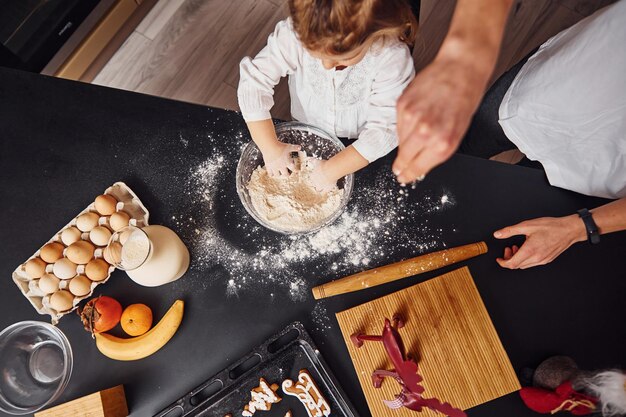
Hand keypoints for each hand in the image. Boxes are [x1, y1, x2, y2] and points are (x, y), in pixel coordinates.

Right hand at [261, 141, 300, 176]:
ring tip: (279, 175)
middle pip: (285, 174)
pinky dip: (271, 174)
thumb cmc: (280, 146)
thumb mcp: (289, 147)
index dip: (295, 170)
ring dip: (279, 175)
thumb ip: (295, 148)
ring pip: (277, 175)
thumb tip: (299, 147)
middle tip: (288, 175)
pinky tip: (272, 174)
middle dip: (287, 175)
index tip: (296, 171)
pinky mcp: (269, 166)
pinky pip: (270, 173)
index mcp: (287, 162)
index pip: (293, 168)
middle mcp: (281, 166)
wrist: (270, 147)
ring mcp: (275, 167)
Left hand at [308, 159, 336, 191]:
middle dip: (316, 184)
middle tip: (319, 183)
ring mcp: (320, 186)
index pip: (311, 178)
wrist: (329, 170)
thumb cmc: (324, 166)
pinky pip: (324, 193)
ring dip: (319, 189)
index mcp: (312, 176)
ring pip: (318, 190)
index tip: (316, 176)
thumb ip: (313, 160)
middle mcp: (315, 182)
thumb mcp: (316, 161)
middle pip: (314, 184)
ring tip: (321, 189)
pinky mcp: (326, 189)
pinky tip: (324, 194)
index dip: (314, 177)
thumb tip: (310, 159)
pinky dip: (324, 194)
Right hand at [393, 54, 488, 183]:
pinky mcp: (402, 105)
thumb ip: (437, 150)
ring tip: (417, 131)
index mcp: (442, 144)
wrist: (461, 68)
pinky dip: (404, 124)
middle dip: (401, 164)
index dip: (408, 175)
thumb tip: (419, 163)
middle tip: (399, 168)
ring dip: (405, 142)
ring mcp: (411, 119)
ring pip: (400, 141)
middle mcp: (425, 134)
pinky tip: (416, 116)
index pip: (417, 168)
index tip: (403, 177)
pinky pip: (398, 123)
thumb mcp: (458, 132)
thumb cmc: (465, 98)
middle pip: (404, 158)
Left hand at [493, 215, 586, 268]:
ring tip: (518, 246)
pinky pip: (533, 263)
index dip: (503, 263)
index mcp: (530, 250)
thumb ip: (510, 231)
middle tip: (509, 248)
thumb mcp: (527, 225)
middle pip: (517, 265)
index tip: (499, 259)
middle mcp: (537, 258)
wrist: (569, 230)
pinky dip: (526, 258)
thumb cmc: (551, 227)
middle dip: (510, 258)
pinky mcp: (548, 259)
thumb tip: (498, 234)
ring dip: (518, 258)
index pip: (512, 264)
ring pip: (525, 265)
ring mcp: (543, 260)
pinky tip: (528, 248)